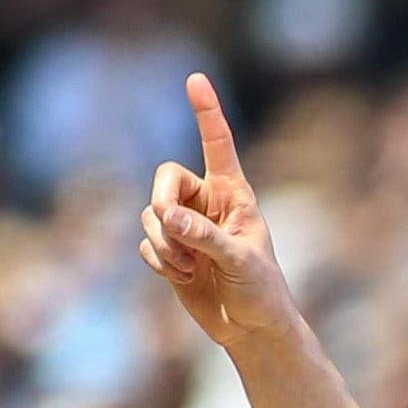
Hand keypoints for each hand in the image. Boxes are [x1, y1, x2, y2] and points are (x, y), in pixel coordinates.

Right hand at [139, 72, 296, 352]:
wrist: (251, 328)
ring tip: (191, 269)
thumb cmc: (261, 290)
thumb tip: (166, 216)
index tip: (196, 79)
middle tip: (173, 230)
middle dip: (163, 204)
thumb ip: (205, 235)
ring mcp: (185, 227)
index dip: (206, 111)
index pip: (217, 144)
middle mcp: (206, 203)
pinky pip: (146, 244)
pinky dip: (160, 262)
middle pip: (165, 179)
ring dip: (164, 245)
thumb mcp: (240, 260)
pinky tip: (184, 278)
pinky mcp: (169, 251)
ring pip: (151, 215)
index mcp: (233, 193)